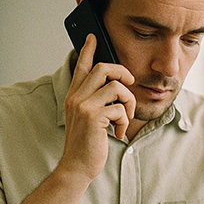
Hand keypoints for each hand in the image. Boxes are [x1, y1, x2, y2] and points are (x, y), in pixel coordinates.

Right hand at [59, 34, 135, 180]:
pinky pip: (120, 108)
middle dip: (123, 73)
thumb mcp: (86, 118)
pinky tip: (118, 133)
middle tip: (130, 84)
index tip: (93, 36)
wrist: (77, 166)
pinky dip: (125, 121)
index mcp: (73, 96)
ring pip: (117, 87)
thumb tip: (115, 87)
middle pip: (103, 68)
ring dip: (128, 103)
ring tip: (124, 118)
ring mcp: (84, 106)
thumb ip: (95, 101)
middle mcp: (76, 97)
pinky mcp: (94, 117)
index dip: (88, 49)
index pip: (81, 66)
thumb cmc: (85, 144)